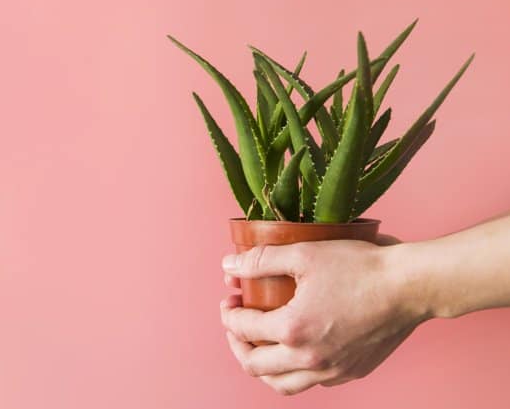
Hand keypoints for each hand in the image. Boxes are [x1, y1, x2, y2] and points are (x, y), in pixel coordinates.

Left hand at [220, 236, 427, 394]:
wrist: (410, 285)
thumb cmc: (360, 267)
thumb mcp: (304, 254)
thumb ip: (261, 261)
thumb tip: (228, 265)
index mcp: (293, 330)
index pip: (244, 328)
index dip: (229, 314)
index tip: (229, 299)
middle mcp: (310, 359)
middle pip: (255, 366)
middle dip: (236, 344)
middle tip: (235, 324)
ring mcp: (333, 370)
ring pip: (282, 385)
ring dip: (261, 367)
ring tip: (257, 346)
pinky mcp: (352, 372)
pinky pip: (313, 383)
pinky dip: (294, 372)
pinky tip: (295, 351)